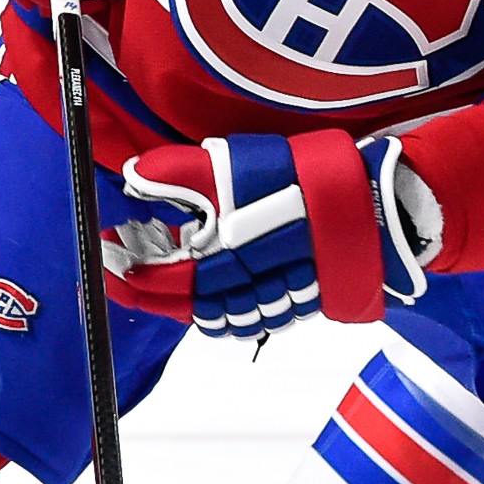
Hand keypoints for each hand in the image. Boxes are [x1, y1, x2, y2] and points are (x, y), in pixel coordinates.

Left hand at [102, 131, 434, 336]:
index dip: (132, 275)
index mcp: (230, 254)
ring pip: (220, 318)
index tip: (106, 262)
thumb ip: (181, 173)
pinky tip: (212, 298)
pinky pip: (251, 319)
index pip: (167, 279)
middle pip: (189, 304)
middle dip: (151, 292)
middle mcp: (250, 286)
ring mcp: (278, 300)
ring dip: (187, 307)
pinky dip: (224, 314)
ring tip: (163, 288)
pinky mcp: (300, 304)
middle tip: (122, 277)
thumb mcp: (237, 164)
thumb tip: (135, 177)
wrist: (376, 208)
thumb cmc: (305, 182)